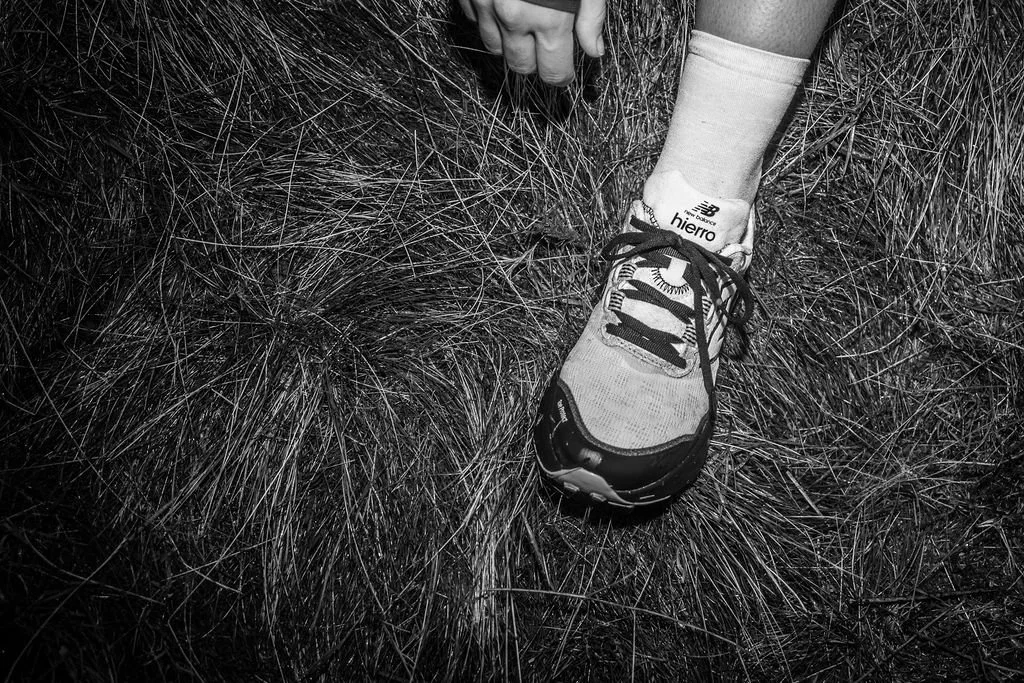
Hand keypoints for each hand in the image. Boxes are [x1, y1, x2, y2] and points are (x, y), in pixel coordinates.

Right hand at [459, 0, 605, 85]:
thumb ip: (592, 15)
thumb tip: (595, 51)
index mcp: (550, 18)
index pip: (554, 73)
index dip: (562, 75)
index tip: (564, 71)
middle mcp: (514, 17)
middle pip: (522, 66)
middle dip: (535, 61)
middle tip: (545, 41)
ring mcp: (486, 5)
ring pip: (494, 48)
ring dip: (509, 43)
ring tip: (524, 22)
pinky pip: (475, 21)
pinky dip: (488, 19)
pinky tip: (502, 5)